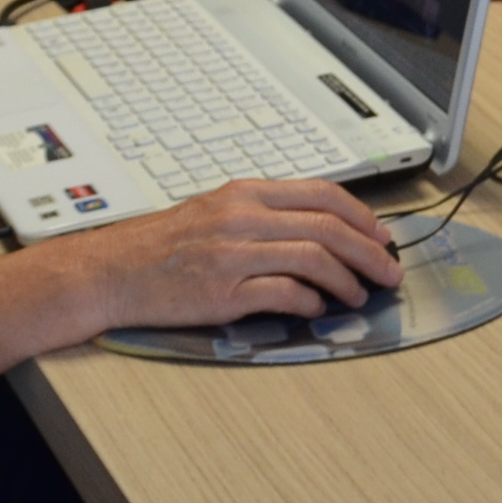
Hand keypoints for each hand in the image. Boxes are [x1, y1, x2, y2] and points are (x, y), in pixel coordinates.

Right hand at [74, 180, 404, 328]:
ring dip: (347, 281)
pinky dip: (310, 302)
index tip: (381, 236)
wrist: (113, 271)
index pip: (322, 194)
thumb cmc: (163, 245)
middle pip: (328, 227)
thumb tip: (320, 231)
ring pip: (314, 259)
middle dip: (369, 251)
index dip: (362, 216)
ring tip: (359, 296)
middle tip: (388, 272)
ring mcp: (233, 255)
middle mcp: (243, 218)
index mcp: (245, 193)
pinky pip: (284, 293)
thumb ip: (265, 215)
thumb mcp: (216, 210)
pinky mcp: (223, 292)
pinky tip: (317, 309)